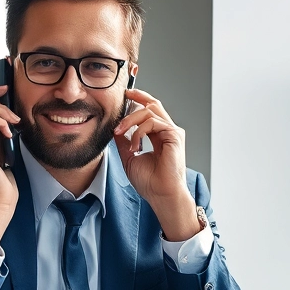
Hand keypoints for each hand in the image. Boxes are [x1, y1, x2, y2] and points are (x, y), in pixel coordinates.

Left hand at [113, 89, 201, 241]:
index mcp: (159, 135)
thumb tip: (115, 130)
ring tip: (119, 133)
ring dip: (130, 120)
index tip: (125, 96)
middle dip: (137, 97)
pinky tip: (134, 146)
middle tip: (123, 95)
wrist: (161, 194)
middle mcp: (168, 131)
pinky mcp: (174, 136)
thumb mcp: (129, 157)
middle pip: (153, 104)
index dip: (139, 100)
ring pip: (149, 111)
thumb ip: (124, 142)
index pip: (150, 111)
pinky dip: (139, 132)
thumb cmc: (149, 182)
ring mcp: (172, 132)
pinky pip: (153, 122)